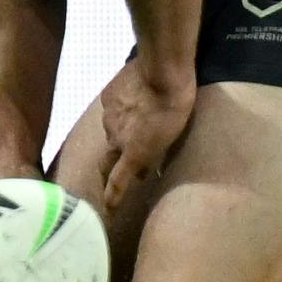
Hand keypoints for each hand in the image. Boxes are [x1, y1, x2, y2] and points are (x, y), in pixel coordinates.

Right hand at [96, 55, 195, 207]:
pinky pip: (111, 110)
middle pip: (105, 162)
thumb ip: (156, 155)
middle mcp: (115, 139)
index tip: (107, 209)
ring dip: (121, 136)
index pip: (118, 182)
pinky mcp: (107, 97)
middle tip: (110, 177)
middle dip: (106, 173)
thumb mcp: (171, 139)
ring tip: (137, 125)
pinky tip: (133, 101)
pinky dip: (120, 113)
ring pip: (111, 132)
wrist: (162, 72)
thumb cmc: (176, 109)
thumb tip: (151, 167)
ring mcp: (108, 117)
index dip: (112, 198)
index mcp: (133, 152)